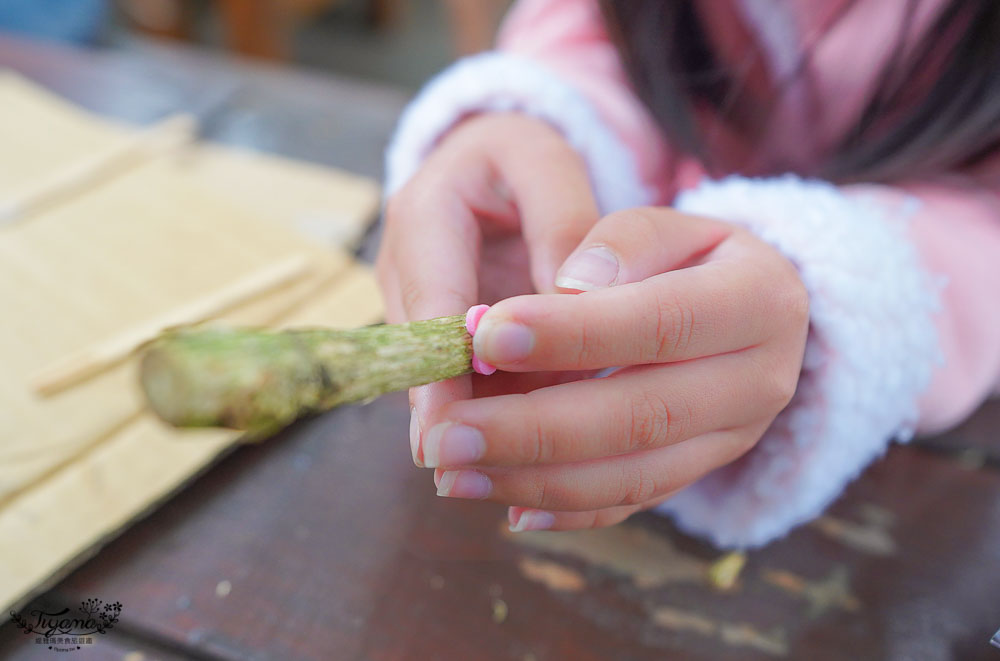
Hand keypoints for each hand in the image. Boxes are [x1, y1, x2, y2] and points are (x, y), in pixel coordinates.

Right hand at [376, 113, 601, 463]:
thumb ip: (562, 224)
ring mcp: (418, 304)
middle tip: (463, 475)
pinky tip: (516, 455)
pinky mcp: (439, 332)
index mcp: (424, 216)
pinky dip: (488, 412)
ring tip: (494, 479)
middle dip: (445, 412)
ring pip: (438, 374)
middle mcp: (408, 269)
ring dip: (467, 421)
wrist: (496, 166)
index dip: (437, 368)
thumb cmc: (523, 158)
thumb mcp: (546, 164)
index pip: (430, 300)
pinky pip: (459, 378)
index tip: (448, 427)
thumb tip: (572, 303)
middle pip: (421, 352)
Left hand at [420, 207, 809, 530]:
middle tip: (445, 434)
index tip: (486, 336)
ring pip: (633, 475)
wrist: (743, 309)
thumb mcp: (663, 225)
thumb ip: (618, 244)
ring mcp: (735, 438)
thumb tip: (567, 286)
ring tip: (453, 472)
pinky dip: (566, 510)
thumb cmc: (683, 255)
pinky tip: (504, 505)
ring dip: (535, 481)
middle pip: (642, 415)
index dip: (572, 334)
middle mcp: (760, 380)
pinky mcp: (701, 472)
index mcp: (759, 300)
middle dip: (533, 429)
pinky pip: (633, 502)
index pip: (660, 322)